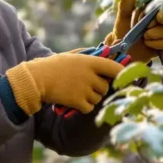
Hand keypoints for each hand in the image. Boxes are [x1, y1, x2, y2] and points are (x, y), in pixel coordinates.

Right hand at [5, 53, 124, 114]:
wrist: (37, 79)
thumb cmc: (54, 66)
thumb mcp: (72, 56)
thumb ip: (89, 56)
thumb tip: (107, 54)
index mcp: (90, 62)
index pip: (115, 68)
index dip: (123, 74)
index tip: (126, 78)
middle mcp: (90, 75)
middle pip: (106, 87)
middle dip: (99, 89)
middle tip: (86, 87)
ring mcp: (84, 89)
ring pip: (98, 99)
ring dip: (90, 98)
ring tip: (76, 92)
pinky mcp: (78, 102)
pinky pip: (89, 108)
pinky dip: (83, 107)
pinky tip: (73, 101)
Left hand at [103, 0, 162, 62]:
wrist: (124, 51)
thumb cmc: (125, 32)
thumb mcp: (122, 19)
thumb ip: (125, 7)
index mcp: (151, 8)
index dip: (157, 0)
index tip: (149, 6)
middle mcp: (161, 17)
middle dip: (154, 19)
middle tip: (146, 24)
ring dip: (153, 32)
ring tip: (144, 36)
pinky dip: (155, 43)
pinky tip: (147, 43)